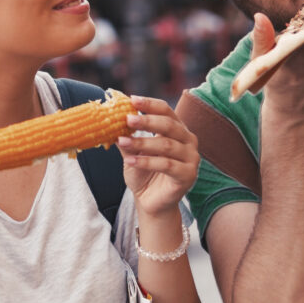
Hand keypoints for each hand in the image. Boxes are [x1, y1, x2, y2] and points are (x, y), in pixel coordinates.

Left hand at [119, 96, 199, 215]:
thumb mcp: (132, 152)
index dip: (149, 105)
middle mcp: (188, 141)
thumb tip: (112, 120)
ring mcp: (191, 158)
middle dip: (146, 121)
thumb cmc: (144, 174)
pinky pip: (167, 165)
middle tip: (127, 119)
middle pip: (169, 125)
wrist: (151, 202)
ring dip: (142, 143)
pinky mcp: (188, 175)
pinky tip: (130, 161)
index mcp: (178, 130)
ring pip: (166, 145)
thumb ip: (128, 137)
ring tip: (122, 142)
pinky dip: (147, 162)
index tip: (131, 100)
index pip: (166, 110)